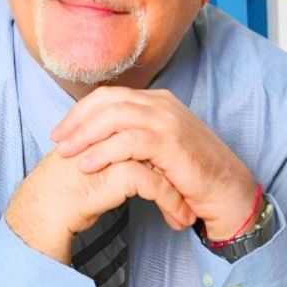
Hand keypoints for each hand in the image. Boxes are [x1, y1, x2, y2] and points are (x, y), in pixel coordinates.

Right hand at [5, 146, 196, 264]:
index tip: (182, 176)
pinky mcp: (120, 170)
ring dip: (180, 189)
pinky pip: (156, 184)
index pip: (151, 131)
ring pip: (163, 163)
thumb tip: (145, 155)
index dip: (168, 154)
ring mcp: (119, 146)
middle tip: (192, 193)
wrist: (46, 206)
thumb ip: (115, 149)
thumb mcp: (96, 160)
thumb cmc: (67, 186)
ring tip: (188, 212)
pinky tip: (178, 219)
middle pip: (160, 143)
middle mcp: (115, 129)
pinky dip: (171, 203)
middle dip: (180, 170)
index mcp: (109, 123)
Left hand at [51, 87, 260, 240]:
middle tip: (57, 140)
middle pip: (108, 100)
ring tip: (66, 153)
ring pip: (115, 116)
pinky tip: (88, 163)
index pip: (110, 95)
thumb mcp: (158, 147)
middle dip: (77, 119)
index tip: (62, 130)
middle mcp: (162, 103)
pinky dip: (104, 151)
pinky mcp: (171, 142)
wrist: (229, 191)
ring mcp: (168, 120)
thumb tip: (97, 139)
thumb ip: (133, 137)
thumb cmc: (191, 173)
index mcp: (157, 100)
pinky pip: (129, 141)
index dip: (81, 111)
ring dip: (85, 134)